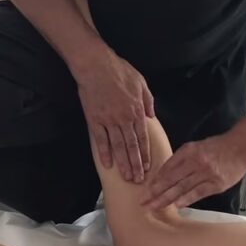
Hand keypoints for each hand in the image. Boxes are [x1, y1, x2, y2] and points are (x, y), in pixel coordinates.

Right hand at [76, 49, 154, 182]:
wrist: (96, 65)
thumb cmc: (119, 70)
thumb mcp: (141, 82)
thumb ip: (148, 100)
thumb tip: (152, 115)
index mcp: (137, 110)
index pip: (143, 137)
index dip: (145, 153)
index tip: (148, 166)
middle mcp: (124, 118)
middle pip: (132, 146)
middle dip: (136, 164)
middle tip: (138, 180)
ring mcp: (109, 120)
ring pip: (118, 146)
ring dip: (123, 163)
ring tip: (127, 177)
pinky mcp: (94, 119)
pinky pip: (100, 140)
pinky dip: (104, 153)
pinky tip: (107, 165)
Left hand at [142, 133, 245, 209]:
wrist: (241, 147)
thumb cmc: (217, 147)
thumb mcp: (195, 147)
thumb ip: (180, 159)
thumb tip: (164, 175)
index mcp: (188, 151)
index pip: (167, 168)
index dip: (155, 181)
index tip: (145, 191)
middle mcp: (196, 162)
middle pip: (171, 180)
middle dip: (155, 193)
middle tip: (143, 202)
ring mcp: (206, 173)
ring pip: (182, 188)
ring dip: (166, 199)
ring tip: (155, 207)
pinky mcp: (217, 183)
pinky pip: (198, 193)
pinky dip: (186, 199)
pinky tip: (176, 205)